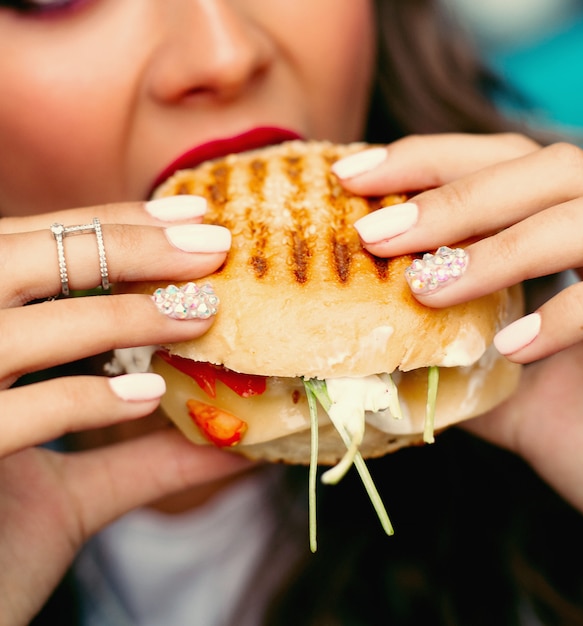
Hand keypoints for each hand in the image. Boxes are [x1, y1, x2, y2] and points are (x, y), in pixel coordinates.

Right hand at [0, 198, 253, 622]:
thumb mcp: (74, 490)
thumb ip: (147, 458)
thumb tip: (238, 438)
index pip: (36, 247)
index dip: (116, 224)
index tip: (194, 217)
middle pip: (24, 259)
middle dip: (127, 245)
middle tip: (214, 246)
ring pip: (16, 326)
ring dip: (120, 315)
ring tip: (201, 314)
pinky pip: (7, 413)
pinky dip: (83, 399)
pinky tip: (149, 395)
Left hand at [334, 133, 582, 535]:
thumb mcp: (500, 387)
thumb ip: (446, 359)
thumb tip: (367, 350)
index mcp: (579, 232)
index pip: (504, 164)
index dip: (427, 160)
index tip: (352, 175)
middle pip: (547, 169)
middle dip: (452, 197)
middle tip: (374, 233)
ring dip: (498, 248)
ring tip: (425, 289)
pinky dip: (566, 313)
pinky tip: (510, 347)